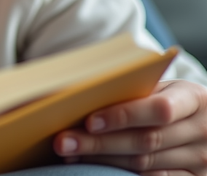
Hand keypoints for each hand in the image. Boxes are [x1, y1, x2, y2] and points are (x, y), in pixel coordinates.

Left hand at [54, 80, 206, 175]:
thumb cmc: (176, 100)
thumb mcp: (166, 89)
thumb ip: (137, 93)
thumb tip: (82, 96)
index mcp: (195, 99)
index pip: (159, 110)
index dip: (123, 116)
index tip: (89, 121)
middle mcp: (202, 131)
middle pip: (146, 140)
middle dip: (100, 143)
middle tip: (63, 142)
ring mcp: (202, 159)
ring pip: (144, 164)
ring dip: (103, 160)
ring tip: (71, 154)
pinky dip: (121, 174)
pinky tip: (96, 168)